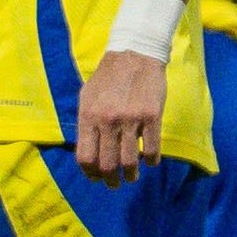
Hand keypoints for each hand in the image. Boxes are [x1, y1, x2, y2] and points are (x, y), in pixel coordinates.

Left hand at [76, 47, 165, 182]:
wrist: (134, 53)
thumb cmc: (108, 77)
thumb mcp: (87, 96)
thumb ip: (86, 123)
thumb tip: (87, 152)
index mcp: (88, 116)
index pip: (85, 157)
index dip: (90, 173)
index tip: (96, 178)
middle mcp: (108, 120)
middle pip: (107, 165)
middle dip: (111, 181)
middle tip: (115, 184)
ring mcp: (131, 119)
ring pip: (129, 162)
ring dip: (131, 175)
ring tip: (132, 176)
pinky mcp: (152, 116)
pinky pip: (151, 150)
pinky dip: (150, 161)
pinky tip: (149, 161)